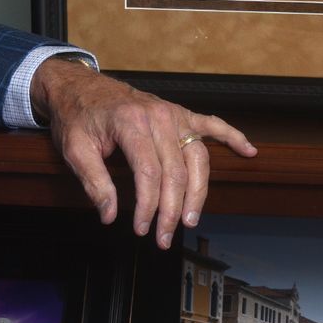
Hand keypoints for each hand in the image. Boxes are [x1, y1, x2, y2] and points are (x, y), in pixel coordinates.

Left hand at [30, 57, 255, 249]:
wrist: (78, 85)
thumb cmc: (76, 116)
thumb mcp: (74, 148)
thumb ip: (94, 182)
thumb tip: (110, 216)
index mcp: (130, 123)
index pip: (149, 174)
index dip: (148, 206)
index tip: (141, 229)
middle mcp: (157, 117)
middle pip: (176, 171)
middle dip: (172, 210)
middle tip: (164, 237)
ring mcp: (172, 113)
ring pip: (197, 157)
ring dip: (198, 192)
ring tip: (191, 219)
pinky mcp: (179, 113)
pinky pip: (211, 124)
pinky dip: (232, 136)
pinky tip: (248, 151)